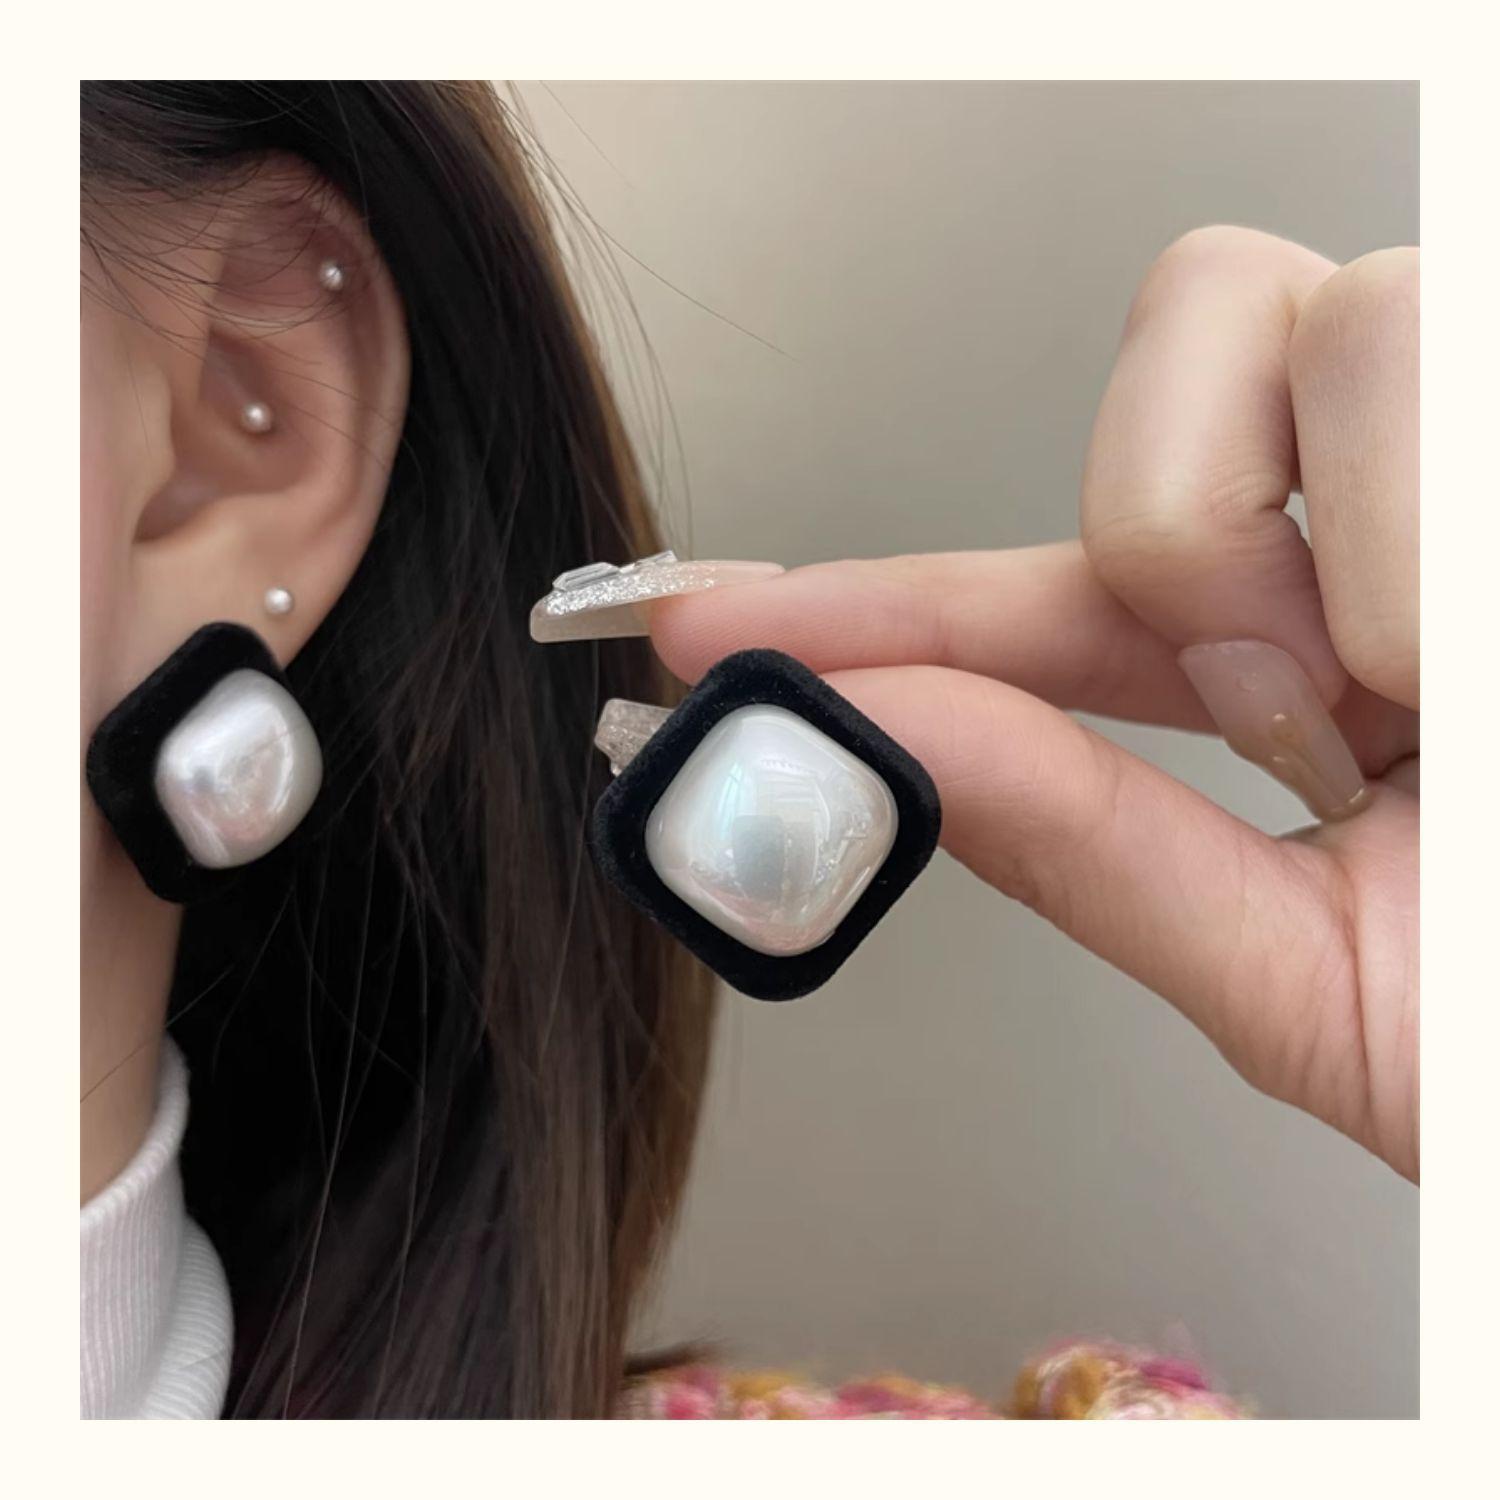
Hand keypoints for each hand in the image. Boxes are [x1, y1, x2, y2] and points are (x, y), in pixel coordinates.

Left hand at [650, 228, 1417, 1180]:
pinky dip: (1428, 538)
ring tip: (1429, 705)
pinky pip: (1439, 334)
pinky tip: (1468, 673)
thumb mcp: (1317, 980)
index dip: (863, 599)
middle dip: (1175, 514)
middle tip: (1280, 690)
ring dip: (1335, 538)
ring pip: (1328, 303)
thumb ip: (1094, 850)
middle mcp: (1403, 517)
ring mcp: (1492, 467)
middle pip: (1188, 318)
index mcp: (1299, 658)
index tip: (699, 625)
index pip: (1025, 590)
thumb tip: (884, 741)